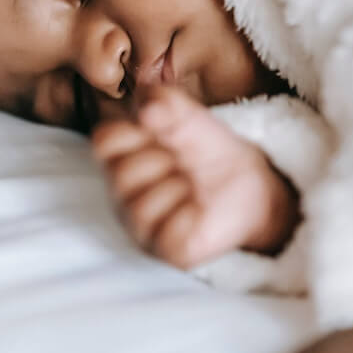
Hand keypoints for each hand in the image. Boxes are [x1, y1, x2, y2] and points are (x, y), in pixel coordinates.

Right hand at [91, 84, 299, 268]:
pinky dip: (191, 214)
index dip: (137, 131)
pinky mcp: (167, 250)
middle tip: (183, 161)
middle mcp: (123, 195)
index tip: (162, 132)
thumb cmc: (207, 150)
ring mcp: (141, 226)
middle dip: (163, 159)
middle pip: (121, 173)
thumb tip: (147, 111)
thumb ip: (165, 102)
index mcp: (120, 159)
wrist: (248, 183)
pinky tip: (200, 208)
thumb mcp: (188, 116)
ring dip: (179, 187)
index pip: (104, 140)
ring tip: (193, 185)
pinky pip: (168, 233)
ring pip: (142, 207)